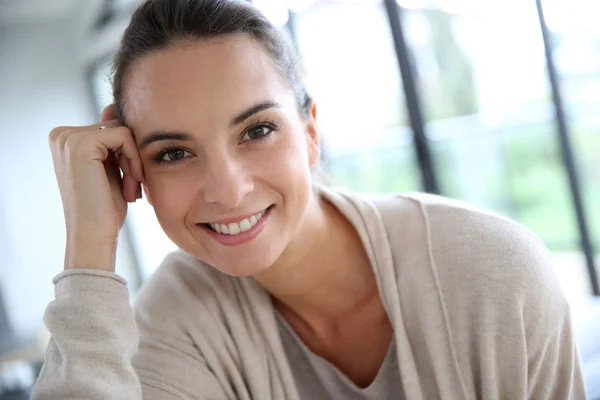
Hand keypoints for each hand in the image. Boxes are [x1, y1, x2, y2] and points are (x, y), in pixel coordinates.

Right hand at [49, 105, 143, 270]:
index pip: (113, 127)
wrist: (94, 235)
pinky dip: (134, 160)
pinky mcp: (81, 142)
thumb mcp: (111, 168)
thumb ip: (111, 139)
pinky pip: (125, 135)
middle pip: (119, 127)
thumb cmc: (105, 208)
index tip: (129, 183)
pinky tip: (131, 184)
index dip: (128, 154)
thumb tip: (113, 106)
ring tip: (131, 189)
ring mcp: (68, 137)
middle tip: (132, 189)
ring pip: (124, 131)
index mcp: (65, 138)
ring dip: (135, 162)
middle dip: (132, 158)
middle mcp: (61, 134)